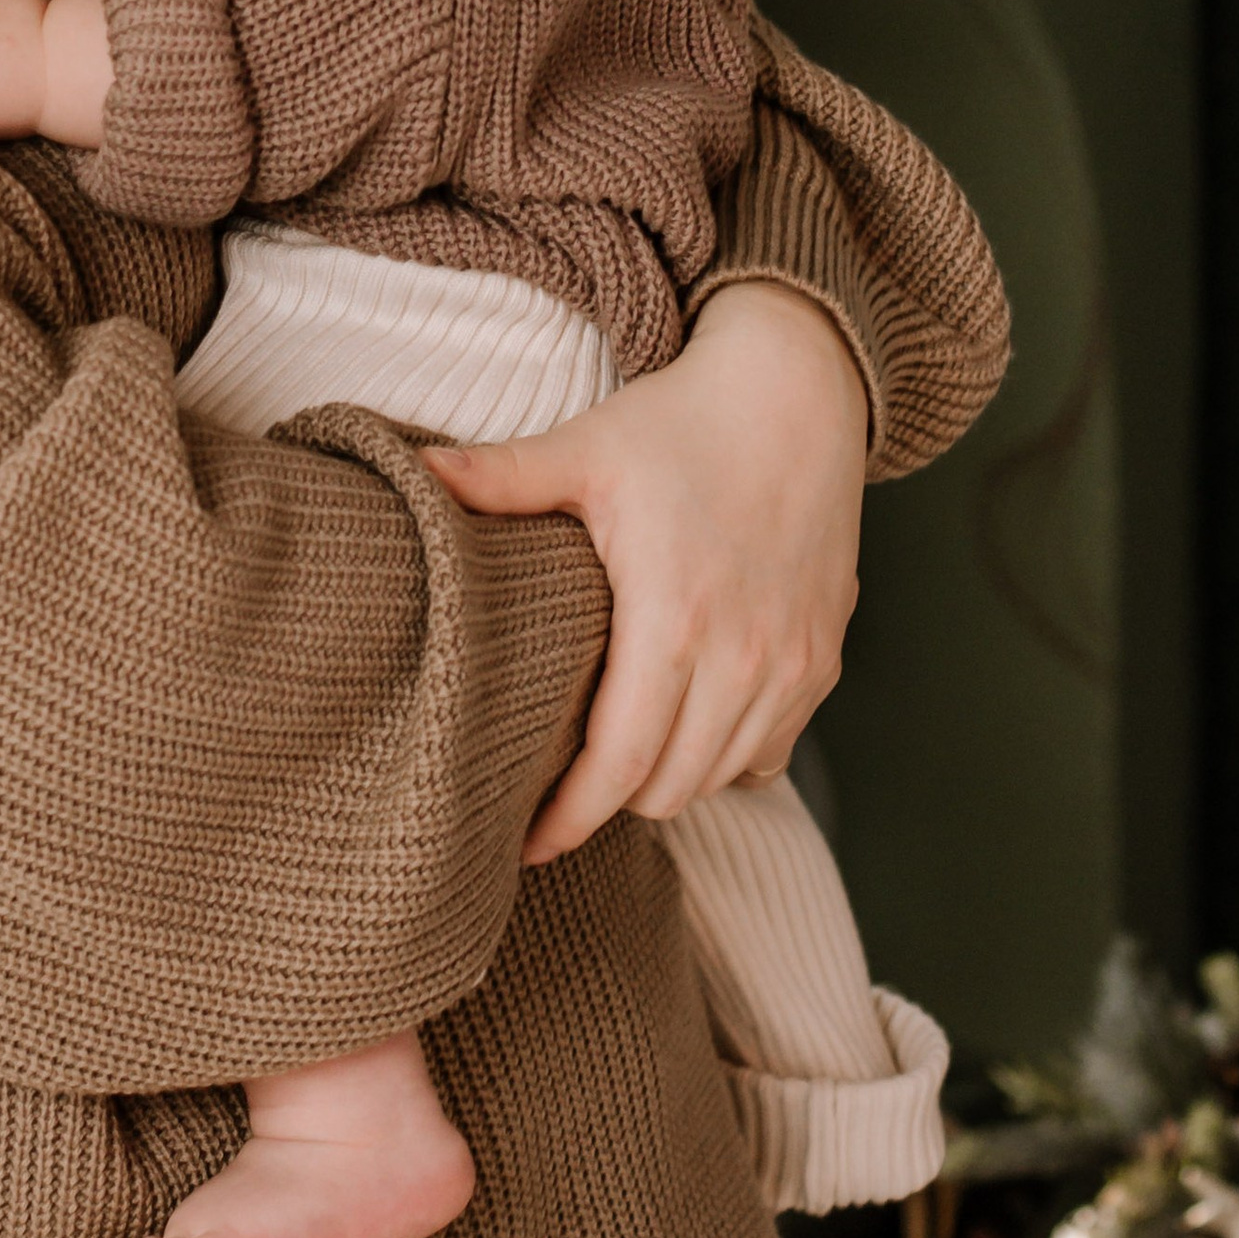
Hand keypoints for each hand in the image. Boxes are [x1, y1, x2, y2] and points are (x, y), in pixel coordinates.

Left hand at [424, 282, 866, 864]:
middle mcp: (745, 657)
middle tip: (560, 792)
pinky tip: (684, 728)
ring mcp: (794, 664)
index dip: (571, 817)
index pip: (620, 763)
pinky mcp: (825, 661)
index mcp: (674, 618)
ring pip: (722, 777)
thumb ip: (500, 477)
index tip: (528, 843)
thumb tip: (414, 475)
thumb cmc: (683, 423)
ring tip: (616, 759)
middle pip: (668, 788)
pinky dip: (726, 757)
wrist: (799, 394)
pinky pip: (772, 751)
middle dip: (610, 802)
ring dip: (668, 781)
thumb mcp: (586, 448)